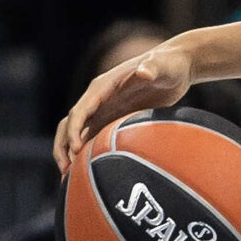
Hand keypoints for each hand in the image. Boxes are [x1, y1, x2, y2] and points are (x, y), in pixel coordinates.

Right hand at [55, 42, 194, 172]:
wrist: (176, 66)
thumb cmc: (169, 64)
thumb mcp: (162, 64)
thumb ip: (152, 67)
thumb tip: (143, 71)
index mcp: (103, 87)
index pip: (81, 110)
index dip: (75, 130)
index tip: (75, 149)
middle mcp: (99, 99)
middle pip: (71, 123)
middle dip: (64, 145)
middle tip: (65, 170)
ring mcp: (105, 109)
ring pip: (79, 132)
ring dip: (71, 152)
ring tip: (69, 177)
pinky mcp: (115, 118)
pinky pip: (95, 136)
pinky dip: (88, 152)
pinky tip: (88, 171)